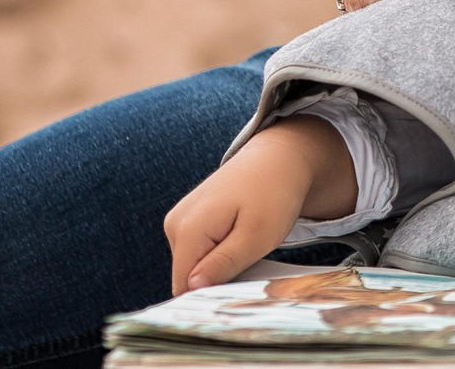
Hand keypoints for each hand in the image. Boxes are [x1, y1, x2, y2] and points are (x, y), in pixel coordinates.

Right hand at [165, 116, 356, 292]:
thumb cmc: (274, 195)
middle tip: (251, 262)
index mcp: (188, 229)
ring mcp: (179, 220)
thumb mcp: (257, 236)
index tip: (241, 287)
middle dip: (217, 280)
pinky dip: (218, 254)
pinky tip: (239, 239)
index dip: (211, 295)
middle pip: (188, 278)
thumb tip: (191, 288)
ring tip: (247, 246)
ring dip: (220, 267)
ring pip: (194, 266)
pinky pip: (198, 252)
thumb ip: (224, 264)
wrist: (279, 159)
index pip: (183, 287)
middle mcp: (175, 224)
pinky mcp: (188, 220)